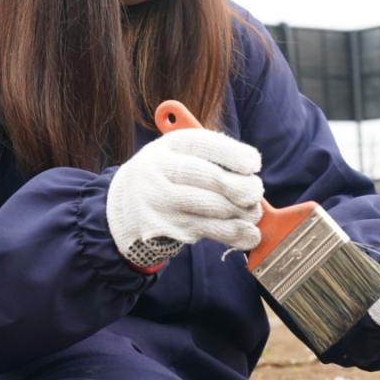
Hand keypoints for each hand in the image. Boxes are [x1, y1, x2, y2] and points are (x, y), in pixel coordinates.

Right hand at [106, 128, 263, 267]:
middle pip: (213, 179)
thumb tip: (250, 173)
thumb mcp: (177, 154)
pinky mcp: (166, 228)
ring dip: (243, 214)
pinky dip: (235, 234)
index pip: (205, 144)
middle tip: (256, 192)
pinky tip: (248, 234)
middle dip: (243, 188)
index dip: (234, 154)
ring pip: (214, 208)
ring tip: (252, 214)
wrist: (123, 208)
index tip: (254, 165)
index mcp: (168, 145)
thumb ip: (210, 157)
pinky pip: (209, 231)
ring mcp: (161, 202)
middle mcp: (160, 171)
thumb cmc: (165, 176)